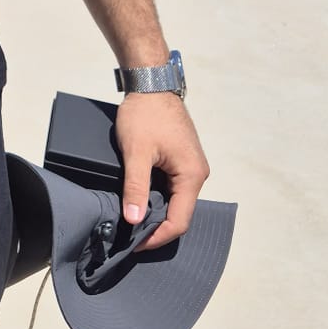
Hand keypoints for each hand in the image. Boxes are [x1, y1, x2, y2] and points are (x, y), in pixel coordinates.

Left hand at [114, 92, 209, 251]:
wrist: (151, 84)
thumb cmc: (145, 115)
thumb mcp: (136, 153)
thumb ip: (136, 188)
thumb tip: (134, 220)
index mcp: (192, 175)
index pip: (179, 220)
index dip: (157, 237)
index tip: (135, 244)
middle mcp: (197, 174)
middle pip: (179, 213)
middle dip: (156, 227)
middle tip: (130, 235)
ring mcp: (191, 167)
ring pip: (175, 201)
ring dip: (156, 212)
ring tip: (132, 219)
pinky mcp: (182, 160)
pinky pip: (172, 188)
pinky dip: (157, 197)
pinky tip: (140, 200)